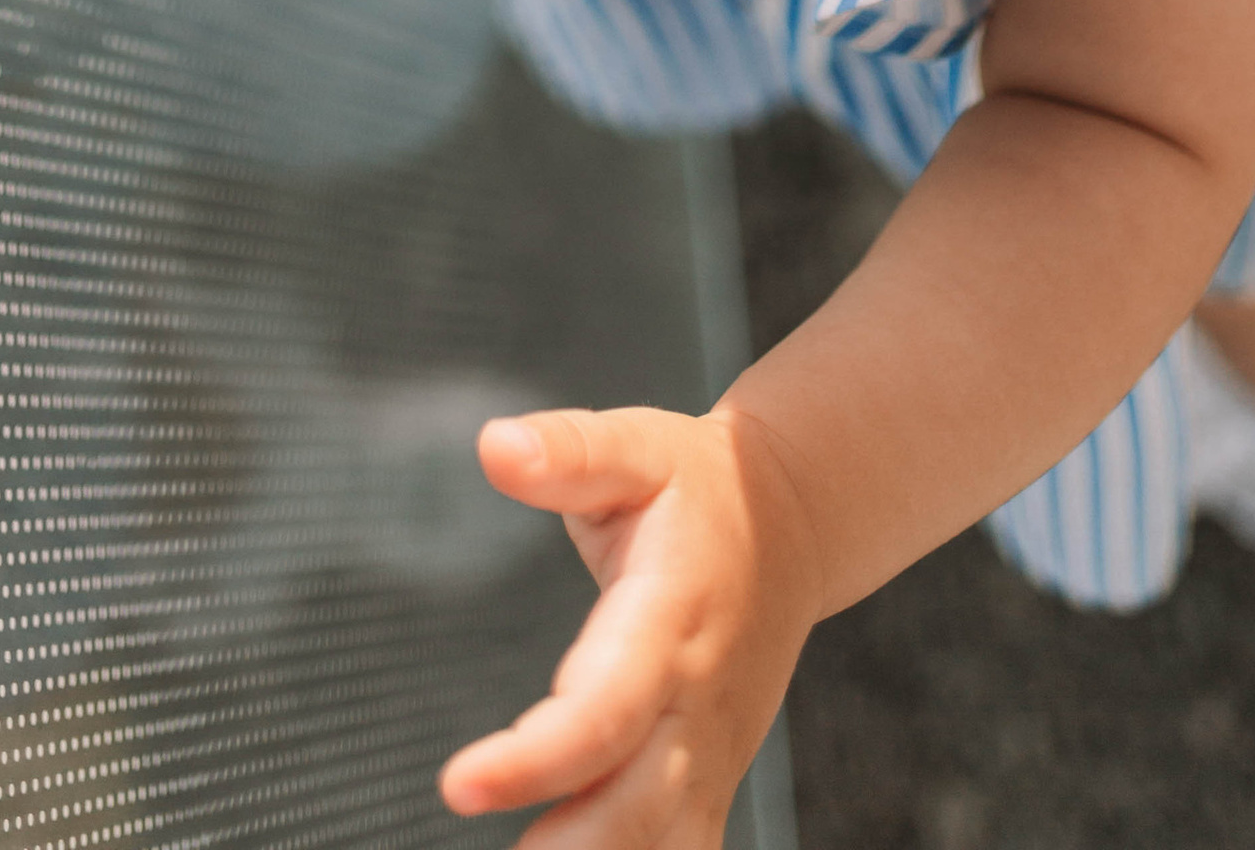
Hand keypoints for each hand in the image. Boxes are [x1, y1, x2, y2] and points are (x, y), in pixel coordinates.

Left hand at [439, 404, 814, 847]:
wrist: (795, 524)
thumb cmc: (702, 487)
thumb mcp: (638, 447)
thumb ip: (568, 450)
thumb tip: (495, 446)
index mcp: (668, 620)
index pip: (604, 709)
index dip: (535, 758)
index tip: (459, 784)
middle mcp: (693, 705)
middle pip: (632, 809)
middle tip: (480, 841)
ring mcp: (708, 754)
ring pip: (660, 846)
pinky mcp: (710, 782)